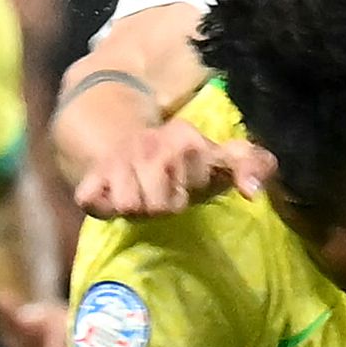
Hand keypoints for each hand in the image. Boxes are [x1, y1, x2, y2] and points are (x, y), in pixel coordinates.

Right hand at [72, 117, 274, 220]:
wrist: (128, 142)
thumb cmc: (183, 163)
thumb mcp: (220, 160)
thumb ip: (252, 165)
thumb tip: (253, 192)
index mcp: (185, 137)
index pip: (196, 180)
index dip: (195, 188)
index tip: (192, 183)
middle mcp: (149, 144)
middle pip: (159, 206)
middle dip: (165, 205)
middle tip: (164, 192)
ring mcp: (118, 160)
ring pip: (128, 206)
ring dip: (136, 209)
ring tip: (142, 196)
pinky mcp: (92, 177)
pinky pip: (92, 201)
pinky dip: (101, 206)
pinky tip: (112, 197)